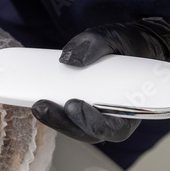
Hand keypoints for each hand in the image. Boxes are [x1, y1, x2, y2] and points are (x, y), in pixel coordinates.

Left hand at [32, 17, 169, 142]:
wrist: (131, 45)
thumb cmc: (129, 45)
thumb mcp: (115, 37)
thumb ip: (94, 44)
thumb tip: (69, 60)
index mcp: (132, 107)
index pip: (115, 129)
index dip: (93, 123)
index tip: (73, 105)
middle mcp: (114, 117)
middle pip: (88, 133)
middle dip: (63, 122)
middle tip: (43, 106)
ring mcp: (96, 114)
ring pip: (75, 127)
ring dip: (54, 119)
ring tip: (37, 104)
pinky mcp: (81, 107)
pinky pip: (67, 116)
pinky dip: (54, 109)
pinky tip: (39, 98)